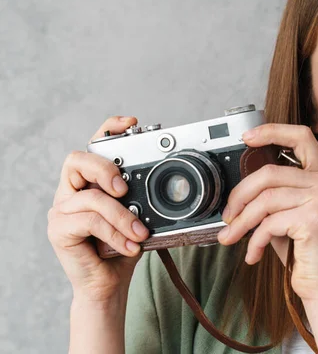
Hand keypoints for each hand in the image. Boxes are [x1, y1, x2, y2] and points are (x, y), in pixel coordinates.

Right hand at [47, 116, 149, 302]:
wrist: (108, 286)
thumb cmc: (124, 248)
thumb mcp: (139, 217)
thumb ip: (142, 199)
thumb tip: (166, 185)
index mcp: (91, 182)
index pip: (93, 146)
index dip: (108, 129)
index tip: (131, 124)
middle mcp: (71, 191)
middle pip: (78, 160)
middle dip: (105, 168)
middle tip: (125, 188)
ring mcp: (61, 210)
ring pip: (91, 197)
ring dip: (121, 216)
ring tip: (139, 233)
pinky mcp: (58, 230)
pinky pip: (88, 221)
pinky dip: (113, 233)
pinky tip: (128, 246)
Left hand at [217, 124, 317, 301]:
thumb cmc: (304, 252)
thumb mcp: (286, 216)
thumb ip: (271, 196)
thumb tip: (238, 191)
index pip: (301, 137)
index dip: (272, 131)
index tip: (247, 138)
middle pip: (269, 173)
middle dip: (239, 195)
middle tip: (228, 215)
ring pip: (265, 199)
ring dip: (242, 222)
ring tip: (232, 237)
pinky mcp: (315, 218)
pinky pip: (269, 222)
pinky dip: (254, 240)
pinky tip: (254, 254)